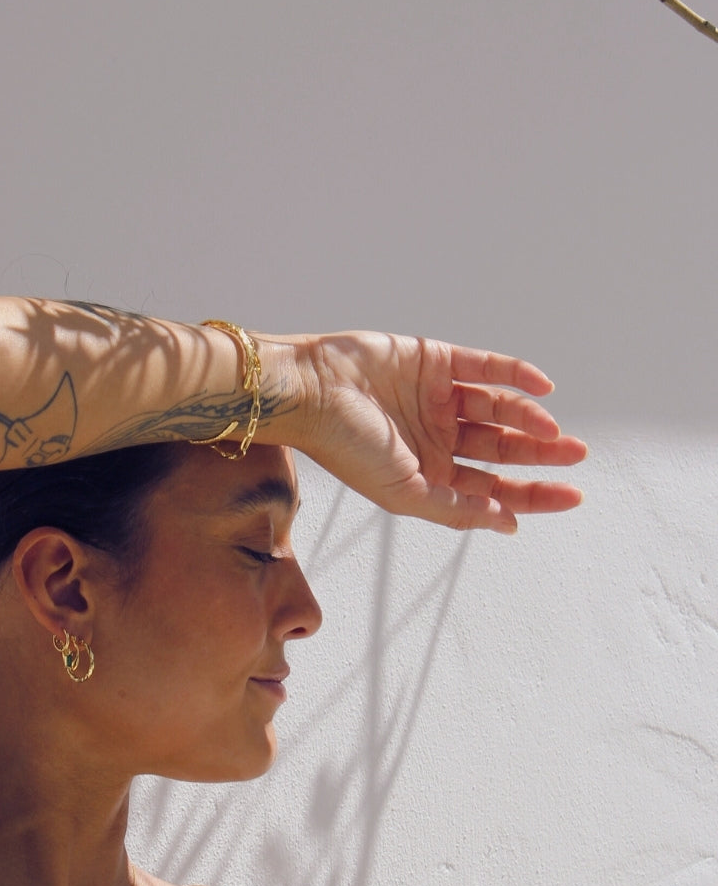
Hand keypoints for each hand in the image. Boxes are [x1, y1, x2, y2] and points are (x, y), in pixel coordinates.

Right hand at [298, 332, 586, 532]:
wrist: (310, 392)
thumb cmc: (346, 447)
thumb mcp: (404, 493)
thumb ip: (454, 510)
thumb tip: (507, 524)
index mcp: (428, 475)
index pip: (492, 489)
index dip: (533, 494)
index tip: (571, 496)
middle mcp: (436, 438)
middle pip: (502, 450)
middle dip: (540, 455)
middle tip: (576, 455)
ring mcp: (436, 398)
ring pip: (498, 409)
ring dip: (528, 417)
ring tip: (552, 428)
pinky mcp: (433, 360)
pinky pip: (485, 368)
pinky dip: (515, 375)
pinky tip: (540, 386)